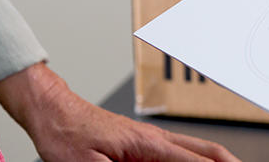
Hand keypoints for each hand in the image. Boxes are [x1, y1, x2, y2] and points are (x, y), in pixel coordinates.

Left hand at [0, 63, 239, 161]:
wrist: (53, 112)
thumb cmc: (65, 136)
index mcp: (147, 145)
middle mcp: (155, 140)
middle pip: (206, 153)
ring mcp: (150, 140)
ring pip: (196, 151)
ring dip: (215, 161)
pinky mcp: (142, 144)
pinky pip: (179, 153)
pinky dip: (196, 161)